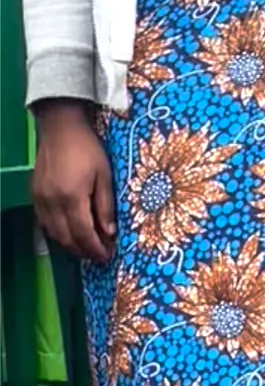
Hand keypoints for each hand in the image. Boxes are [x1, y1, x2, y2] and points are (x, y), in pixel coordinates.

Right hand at [32, 101, 114, 262]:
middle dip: (83, 251)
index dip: (95, 249)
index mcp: (72, 197)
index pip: (83, 234)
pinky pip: (44, 222)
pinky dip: (58, 232)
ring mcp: (39, 200)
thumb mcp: (105, 175)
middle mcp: (51, 203)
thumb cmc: (88, 149)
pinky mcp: (34, 195)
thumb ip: (106, 205)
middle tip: (99, 256)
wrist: (61, 129)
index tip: (106, 257)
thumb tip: (109, 232)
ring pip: (53, 233)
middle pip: (66, 238)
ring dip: (70, 244)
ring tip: (87, 247)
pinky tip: (70, 232)